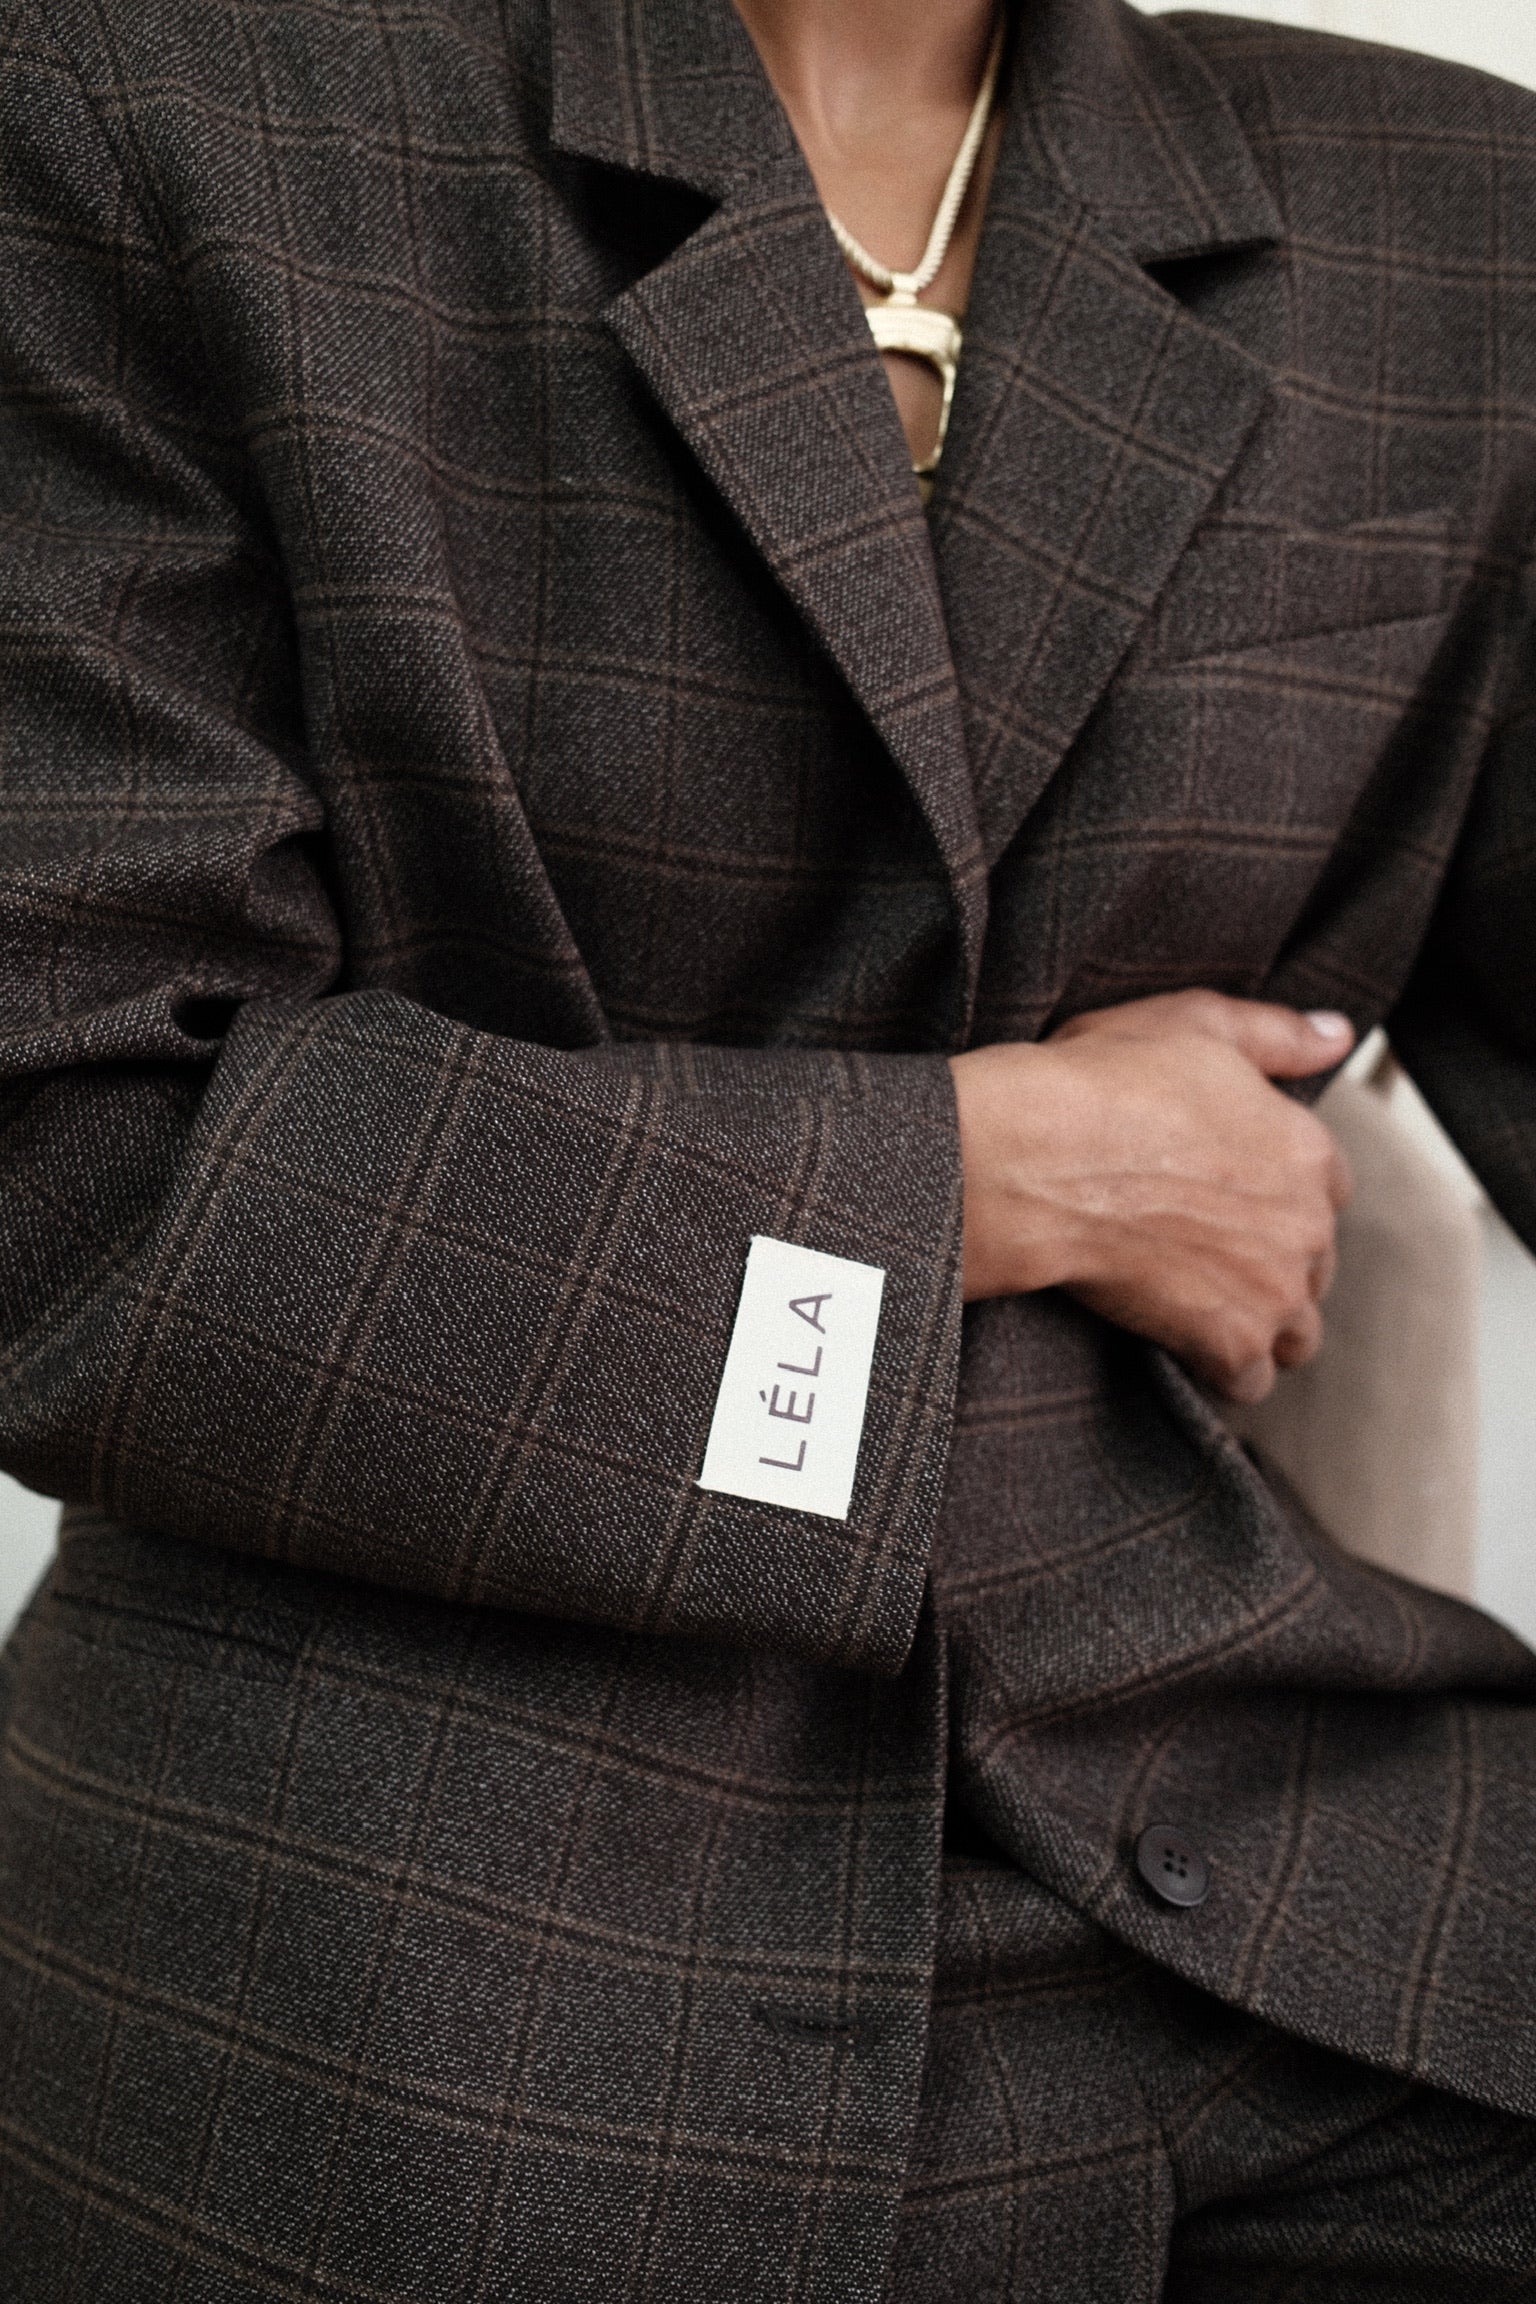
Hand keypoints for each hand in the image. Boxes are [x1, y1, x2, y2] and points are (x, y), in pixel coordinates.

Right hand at [947, 991, 1355, 1402]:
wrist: (1042, 1158)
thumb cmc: (1102, 1083)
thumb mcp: (1194, 1024)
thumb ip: (1278, 1033)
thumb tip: (1340, 1034)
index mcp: (1307, 1147)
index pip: (1327, 1191)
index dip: (1279, 1197)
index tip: (1232, 1202)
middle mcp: (1309, 1222)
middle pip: (1314, 1265)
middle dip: (1271, 1266)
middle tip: (1204, 1258)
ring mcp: (1276, 1287)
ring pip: (1296, 1332)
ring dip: (1261, 1328)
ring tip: (1204, 1315)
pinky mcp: (1231, 1340)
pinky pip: (1250, 1381)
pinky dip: (1223, 1374)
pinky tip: (1186, 1353)